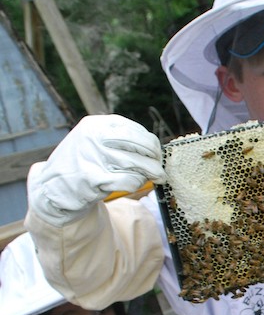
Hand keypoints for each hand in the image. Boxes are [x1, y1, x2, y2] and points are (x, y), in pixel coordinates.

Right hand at [27, 115, 166, 225]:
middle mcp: (94, 137)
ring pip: (136, 163)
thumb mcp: (93, 143)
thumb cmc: (79, 166)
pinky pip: (127, 180)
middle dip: (154, 158)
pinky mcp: (93, 178)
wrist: (51, 189)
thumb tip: (153, 147)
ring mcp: (92, 157)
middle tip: (160, 169)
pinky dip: (136, 183)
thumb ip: (117, 141)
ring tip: (154, 178)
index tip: (156, 153)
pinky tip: (135, 184)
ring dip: (148, 173)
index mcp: (96, 124)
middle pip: (139, 145)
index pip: (135, 130)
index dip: (151, 143)